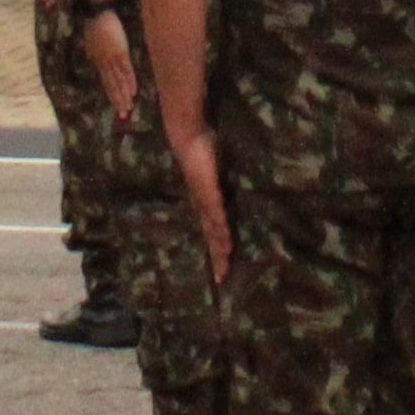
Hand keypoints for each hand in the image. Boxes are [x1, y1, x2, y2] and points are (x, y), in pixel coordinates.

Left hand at [175, 129, 235, 285]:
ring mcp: (204, 200)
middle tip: (221, 278)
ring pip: (213, 230)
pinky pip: (216, 214)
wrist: (187, 136)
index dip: (215, 246)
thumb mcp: (214, 166)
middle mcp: (202, 204)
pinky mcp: (208, 192)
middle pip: (210, 235)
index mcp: (204, 201)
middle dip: (215, 257)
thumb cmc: (201, 148)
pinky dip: (221, 230)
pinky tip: (226, 243)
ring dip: (218, 248)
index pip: (211, 228)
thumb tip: (227, 180)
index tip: (220, 265)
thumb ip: (221, 176)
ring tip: (225, 266)